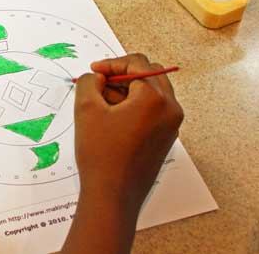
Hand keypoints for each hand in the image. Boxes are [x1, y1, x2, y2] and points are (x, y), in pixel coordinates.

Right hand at [60, 54, 183, 253]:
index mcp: (155, 98)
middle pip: (149, 74)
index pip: (137, 63)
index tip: (94, 72)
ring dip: (128, 90)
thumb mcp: (86, 109)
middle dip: (122, 75)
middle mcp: (170, 109)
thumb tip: (95, 77)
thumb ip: (88, 82)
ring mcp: (171, 125)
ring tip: (102, 104)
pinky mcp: (166, 138)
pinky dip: (135, 106)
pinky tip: (112, 119)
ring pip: (152, 92)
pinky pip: (153, 110)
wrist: (113, 195)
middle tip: (99, 85)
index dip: (111, 63)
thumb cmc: (101, 154)